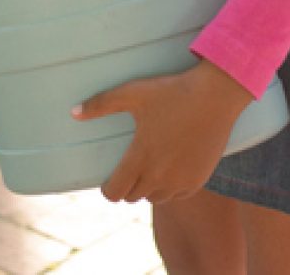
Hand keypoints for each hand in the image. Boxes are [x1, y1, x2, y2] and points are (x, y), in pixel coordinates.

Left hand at [73, 58, 254, 202]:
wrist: (215, 96)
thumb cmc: (172, 91)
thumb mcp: (133, 92)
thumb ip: (101, 104)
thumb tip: (73, 113)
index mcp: (141, 157)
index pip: (115, 192)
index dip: (108, 189)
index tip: (109, 180)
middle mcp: (160, 175)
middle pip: (133, 196)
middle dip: (127, 186)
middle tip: (128, 169)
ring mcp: (180, 180)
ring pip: (155, 199)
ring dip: (148, 189)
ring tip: (148, 170)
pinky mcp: (198, 180)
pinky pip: (177, 195)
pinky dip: (169, 188)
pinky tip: (169, 171)